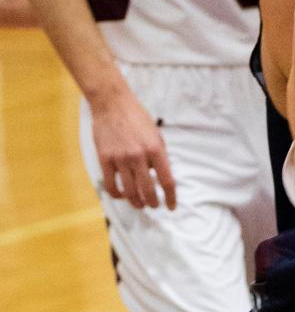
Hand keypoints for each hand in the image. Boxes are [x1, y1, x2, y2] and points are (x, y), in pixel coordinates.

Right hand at [90, 87, 176, 209]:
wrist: (113, 104)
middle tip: (154, 206)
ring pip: (130, 191)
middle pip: (148, 190)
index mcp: (155, 148)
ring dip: (136, 202)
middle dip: (153, 202)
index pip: (166, 180)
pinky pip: (111, 185)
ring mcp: (121, 159)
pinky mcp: (105, 159)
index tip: (172, 206)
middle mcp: (139, 156)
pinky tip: (122, 195)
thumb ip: (158, 154)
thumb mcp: (156, 134)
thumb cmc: (137, 118)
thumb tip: (159, 175)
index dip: (170, 197)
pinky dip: (118, 195)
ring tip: (140, 205)